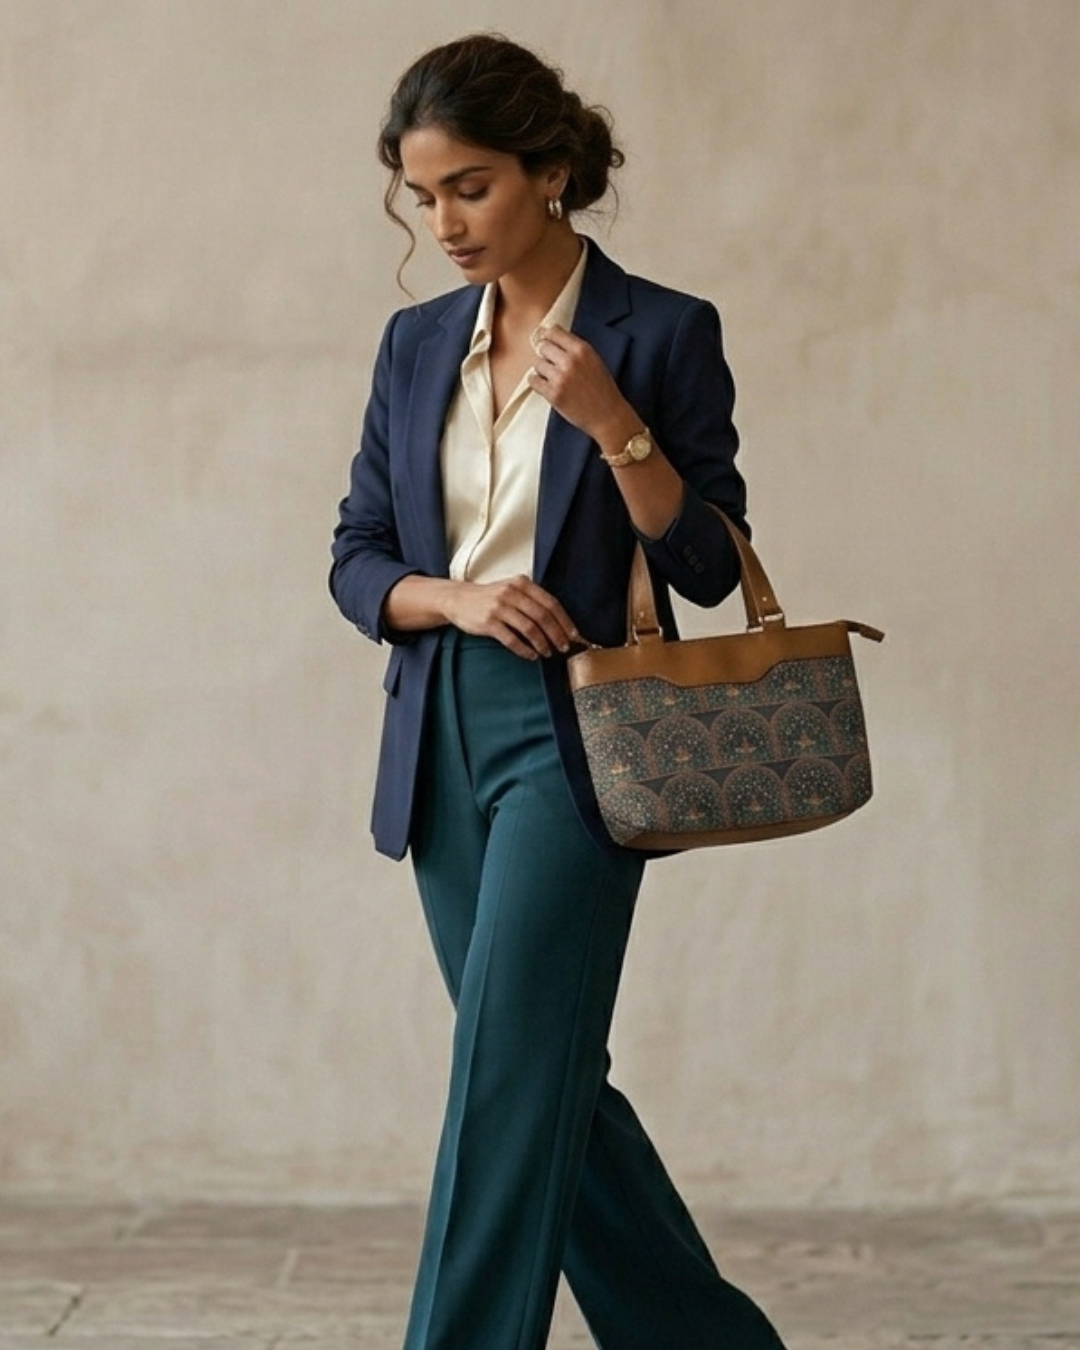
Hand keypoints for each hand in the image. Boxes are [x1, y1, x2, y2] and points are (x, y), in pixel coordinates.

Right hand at [443, 575, 581, 659]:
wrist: (458, 599)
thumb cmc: (489, 597)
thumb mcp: (511, 589)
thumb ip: (531, 600)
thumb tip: (558, 622)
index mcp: (522, 583)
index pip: (551, 603)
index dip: (565, 621)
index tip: (574, 635)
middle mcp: (512, 593)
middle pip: (543, 616)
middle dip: (557, 634)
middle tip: (564, 647)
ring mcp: (500, 607)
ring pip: (530, 629)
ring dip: (542, 643)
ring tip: (547, 653)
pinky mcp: (489, 622)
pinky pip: (512, 640)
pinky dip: (525, 650)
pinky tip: (531, 655)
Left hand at [527, 325, 638, 444]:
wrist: (608, 416)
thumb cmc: (602, 389)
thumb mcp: (594, 360)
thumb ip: (575, 349)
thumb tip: (552, 338)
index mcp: (582, 350)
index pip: (554, 332)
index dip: (549, 337)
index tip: (547, 341)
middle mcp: (570, 361)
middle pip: (543, 346)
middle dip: (545, 353)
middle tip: (550, 363)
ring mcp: (560, 378)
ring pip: (537, 363)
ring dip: (541, 369)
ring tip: (551, 376)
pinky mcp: (553, 394)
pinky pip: (533, 380)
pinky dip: (536, 381)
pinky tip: (545, 385)